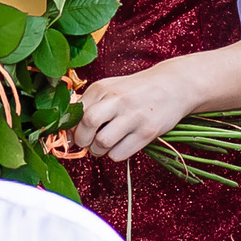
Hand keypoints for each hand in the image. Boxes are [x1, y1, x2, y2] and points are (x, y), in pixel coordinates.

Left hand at [75, 66, 196, 161]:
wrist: (173, 86)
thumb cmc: (136, 91)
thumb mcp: (110, 89)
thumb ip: (89, 106)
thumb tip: (68, 134)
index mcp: (102, 88)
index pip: (75, 113)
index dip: (71, 129)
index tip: (76, 134)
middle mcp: (116, 100)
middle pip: (86, 125)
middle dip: (82, 140)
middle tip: (88, 142)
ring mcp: (133, 116)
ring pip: (101, 143)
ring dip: (98, 150)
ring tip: (105, 144)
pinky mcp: (147, 131)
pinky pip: (119, 154)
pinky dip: (115, 155)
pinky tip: (121, 145)